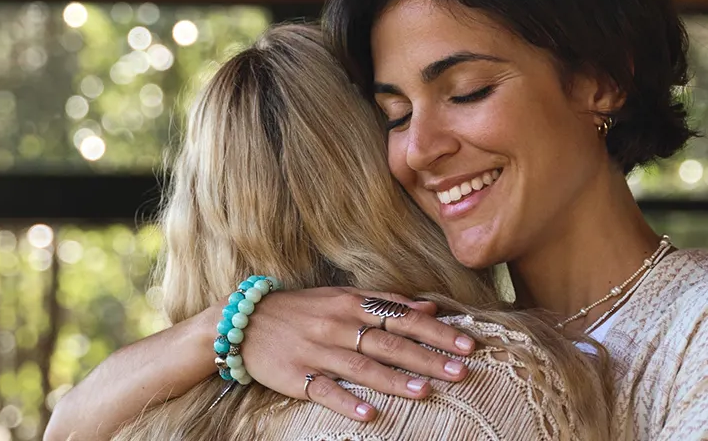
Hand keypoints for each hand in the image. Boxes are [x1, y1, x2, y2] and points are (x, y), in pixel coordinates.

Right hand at [239, 287, 474, 421]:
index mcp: (350, 303)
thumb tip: (428, 305)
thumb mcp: (341, 296)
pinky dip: (347, 401)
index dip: (436, 330)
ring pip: (361, 366)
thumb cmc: (300, 308)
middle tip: (462, 370)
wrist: (244, 320)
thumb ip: (384, 301)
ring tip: (425, 392)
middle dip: (428, 357)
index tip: (467, 342)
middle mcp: (337, 325)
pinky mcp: (296, 375)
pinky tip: (370, 414)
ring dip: (394, 380)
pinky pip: (325, 390)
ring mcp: (317, 350)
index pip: (402, 316)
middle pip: (389, 342)